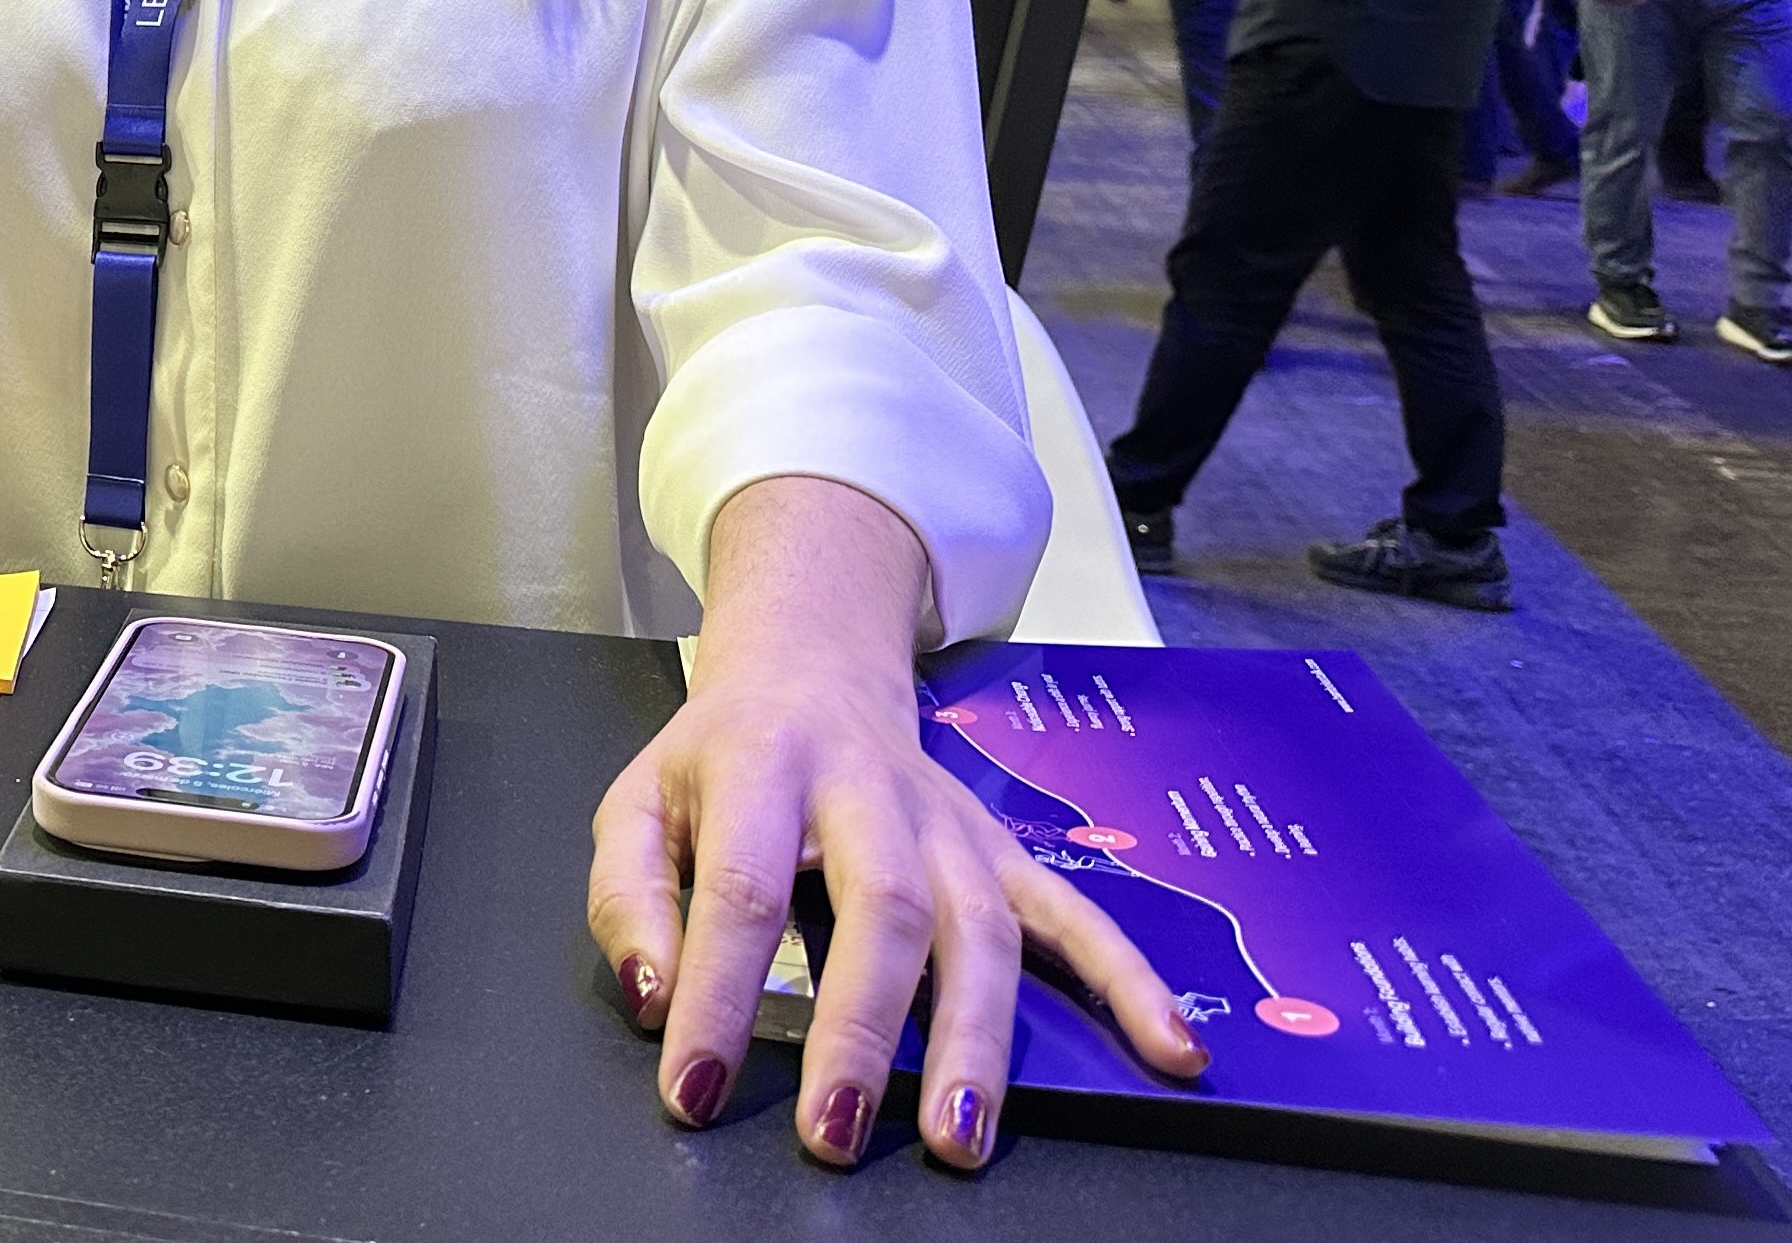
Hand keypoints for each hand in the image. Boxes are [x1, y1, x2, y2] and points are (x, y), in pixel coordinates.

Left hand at [586, 480, 1204, 1170]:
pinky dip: (1130, 982)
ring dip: (979, 1039)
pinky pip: (1077, 913)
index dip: (716, 994)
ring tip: (963, 1138)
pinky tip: (1173, 1051)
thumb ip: (629, 895)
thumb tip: (656, 1001)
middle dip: (864, 1030)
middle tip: (837, 1134)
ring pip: (981, 928)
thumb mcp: (639, 799)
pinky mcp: (1004, 847)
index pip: (741, 889)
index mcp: (764, 767)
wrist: (811, 664)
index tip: (696, 1090)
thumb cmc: (718, 757)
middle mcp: (873, 793)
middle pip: (885, 908)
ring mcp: (952, 823)